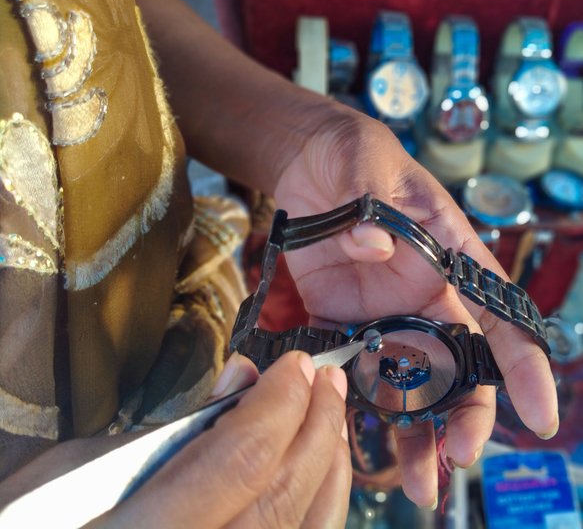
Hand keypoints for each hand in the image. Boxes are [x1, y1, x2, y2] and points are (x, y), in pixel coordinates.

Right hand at [88, 352, 350, 527]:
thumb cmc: (36, 522)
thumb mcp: (80, 467)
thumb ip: (166, 428)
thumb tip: (242, 378)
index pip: (240, 459)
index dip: (279, 404)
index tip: (296, 365)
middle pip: (281, 496)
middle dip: (315, 426)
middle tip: (328, 379)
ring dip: (328, 466)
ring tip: (335, 415)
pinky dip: (321, 506)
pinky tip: (325, 471)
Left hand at [273, 108, 557, 507]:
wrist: (307, 161)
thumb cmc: (353, 155)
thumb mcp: (368, 165)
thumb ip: (374, 203)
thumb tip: (377, 246)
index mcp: (447, 258)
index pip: (496, 315)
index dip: (523, 365)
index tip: (541, 414)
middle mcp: (419, 293)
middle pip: (453, 364)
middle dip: (462, 415)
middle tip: (455, 461)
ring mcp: (377, 309)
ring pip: (403, 377)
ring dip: (410, 426)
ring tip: (414, 480)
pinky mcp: (334, 312)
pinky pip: (345, 362)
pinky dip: (348, 398)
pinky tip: (349, 433)